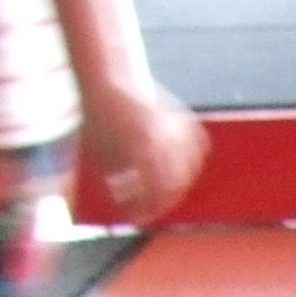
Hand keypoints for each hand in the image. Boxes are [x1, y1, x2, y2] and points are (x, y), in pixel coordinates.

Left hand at [76, 79, 204, 224]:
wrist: (108, 78)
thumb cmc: (99, 116)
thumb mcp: (101, 152)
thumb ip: (117, 181)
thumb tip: (126, 205)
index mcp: (144, 149)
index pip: (152, 193)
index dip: (143, 209)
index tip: (135, 218)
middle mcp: (166, 140)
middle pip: (174, 185)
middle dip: (160, 201)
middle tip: (147, 208)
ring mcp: (178, 130)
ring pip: (189, 169)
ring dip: (177, 183)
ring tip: (160, 190)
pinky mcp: (186, 121)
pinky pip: (196, 149)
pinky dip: (190, 161)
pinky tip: (179, 168)